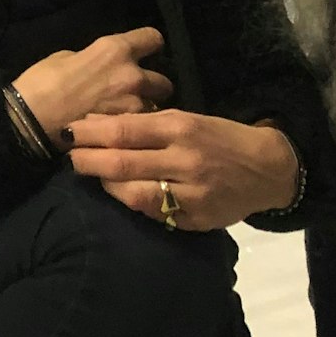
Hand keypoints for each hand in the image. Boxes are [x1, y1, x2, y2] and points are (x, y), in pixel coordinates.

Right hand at [10, 27, 173, 137]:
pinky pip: (142, 128)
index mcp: (115, 50)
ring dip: (145, 110)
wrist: (31, 121)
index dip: (149, 45)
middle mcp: (133, 75)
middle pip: (164, 80)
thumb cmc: (41, 83)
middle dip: (153, 87)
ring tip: (127, 117)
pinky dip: (135, 129)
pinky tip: (121, 133)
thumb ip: (92, 59)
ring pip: (156, 108)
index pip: (153, 38)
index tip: (144, 53)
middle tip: (135, 94)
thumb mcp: (65, 57)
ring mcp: (134, 106)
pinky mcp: (128, 132)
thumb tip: (100, 66)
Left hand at [63, 111, 299, 230]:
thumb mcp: (185, 118)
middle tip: (69, 157)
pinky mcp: (197, 218)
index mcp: (181, 127)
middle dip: (88, 160)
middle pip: (123, 162)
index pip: (124, 130)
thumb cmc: (218, 137)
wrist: (267, 168)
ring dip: (107, 185)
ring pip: (134, 193)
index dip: (91, 132)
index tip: (68, 131)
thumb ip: (144, 124)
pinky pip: (155, 214)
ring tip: (94, 176)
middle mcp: (184, 159)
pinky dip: (133, 204)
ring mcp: (191, 192)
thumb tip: (96, 122)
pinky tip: (122, 195)